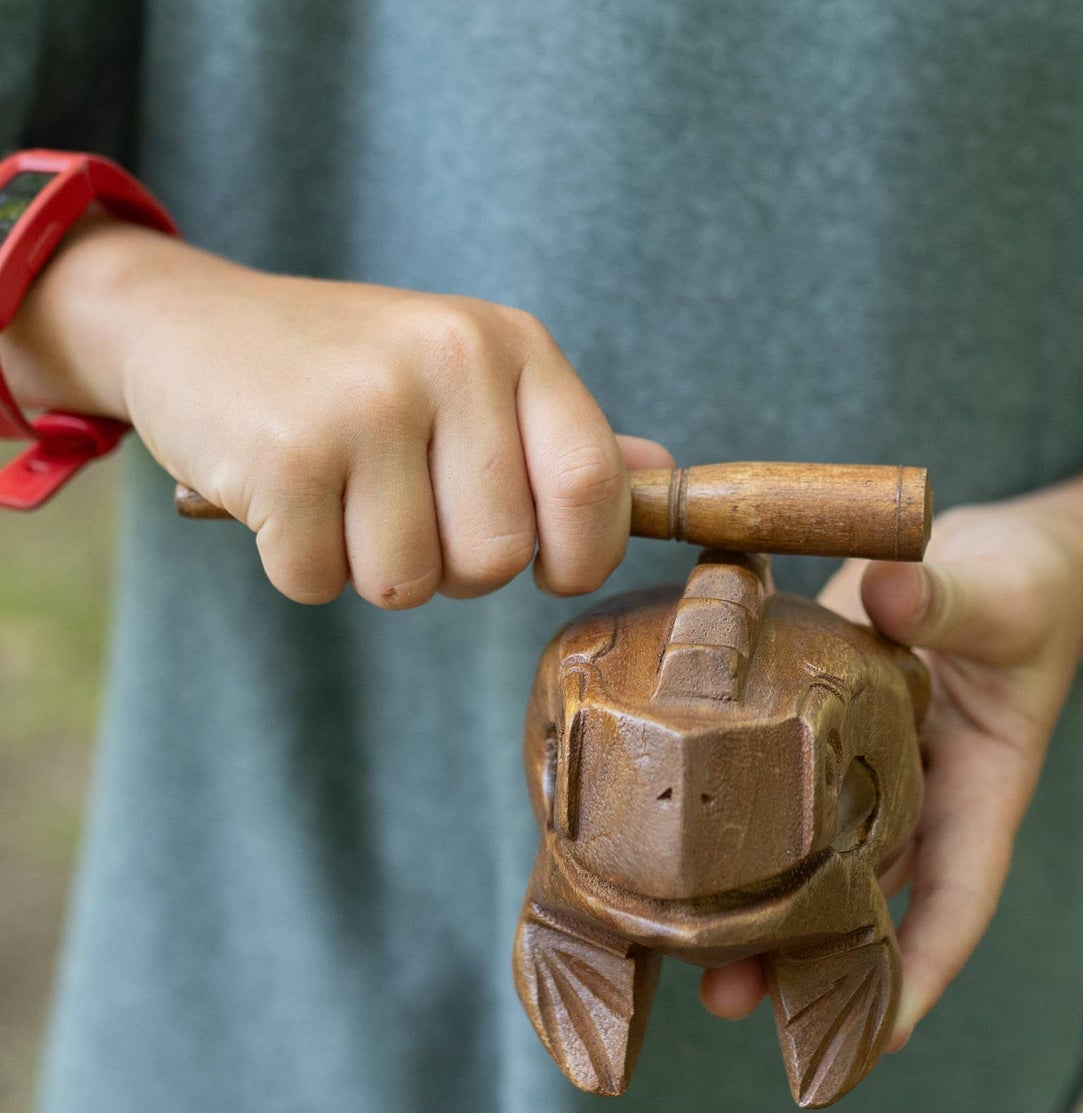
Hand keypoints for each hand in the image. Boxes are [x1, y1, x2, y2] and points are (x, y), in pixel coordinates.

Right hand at [12, 221, 669, 606]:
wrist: (190, 323)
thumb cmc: (351, 370)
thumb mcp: (469, 376)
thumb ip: (560, 436)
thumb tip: (657, 479)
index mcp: (511, 346)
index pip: (594, 489)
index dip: (581, 558)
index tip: (548, 567)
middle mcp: (450, 361)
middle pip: (499, 557)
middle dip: (452, 568)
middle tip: (403, 511)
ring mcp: (367, 405)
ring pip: (410, 585)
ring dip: (371, 568)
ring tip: (341, 497)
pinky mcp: (286, 456)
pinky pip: (322, 584)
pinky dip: (300, 566)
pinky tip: (286, 500)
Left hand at [699, 502, 1082, 1048]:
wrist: (986, 561)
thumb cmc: (1022, 591)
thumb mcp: (1004, 596)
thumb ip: (950, 603)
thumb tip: (892, 595)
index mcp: (979, 794)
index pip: (956, 901)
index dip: (919, 972)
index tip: (878, 1039)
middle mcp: (918, 803)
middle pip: (865, 903)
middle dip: (806, 963)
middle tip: (729, 999)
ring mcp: (866, 777)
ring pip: (812, 862)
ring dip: (756, 909)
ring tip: (683, 950)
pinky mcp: (819, 738)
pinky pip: (777, 792)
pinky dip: (737, 826)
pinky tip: (674, 846)